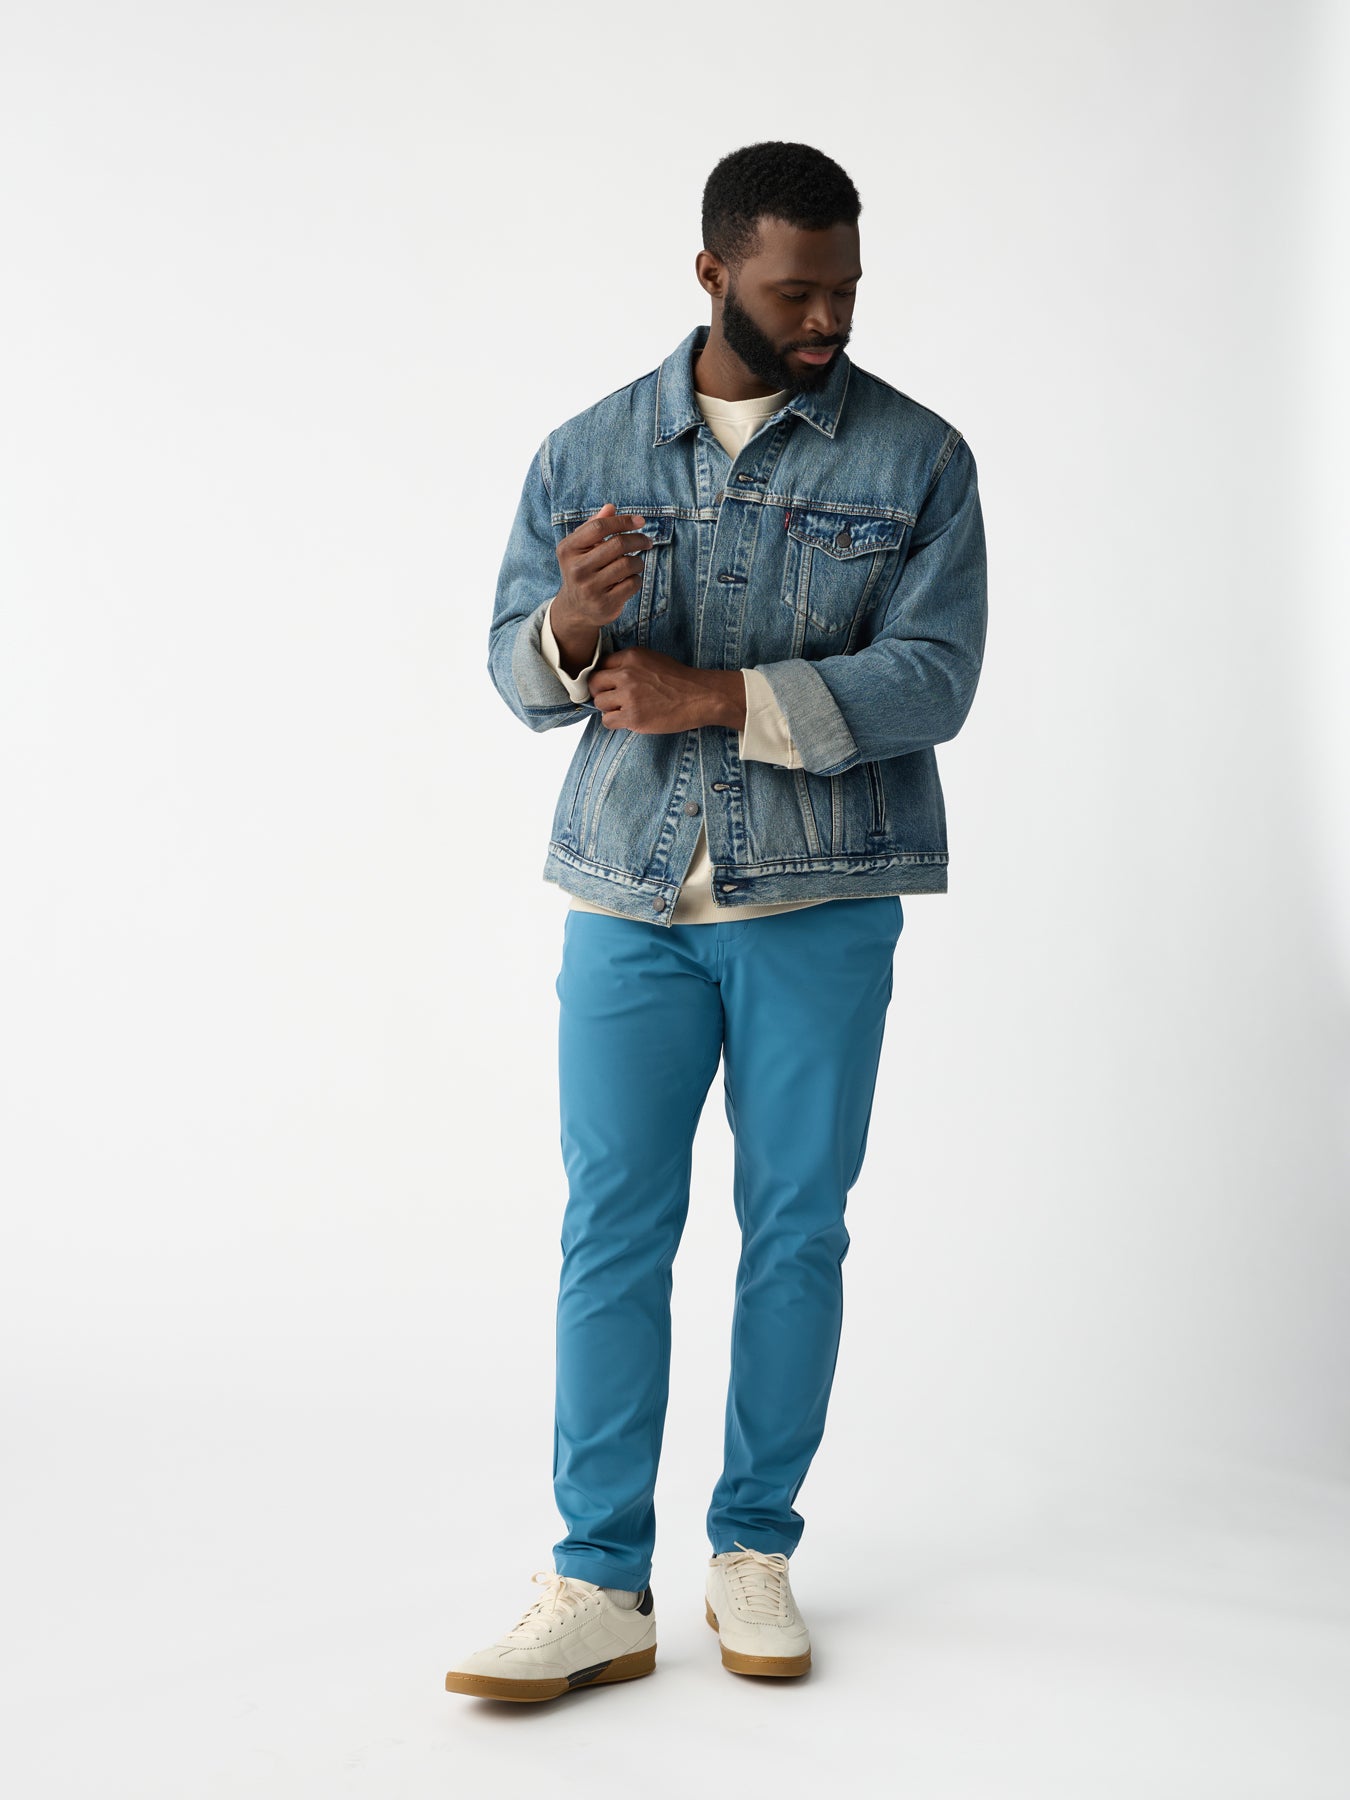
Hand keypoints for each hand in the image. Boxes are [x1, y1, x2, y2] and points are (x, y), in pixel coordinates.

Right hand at [554, 503, 652, 632]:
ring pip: (628, 564)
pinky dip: (636, 578)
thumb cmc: (582, 569)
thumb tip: (610, 508)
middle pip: (618, 544)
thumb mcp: (581, 547)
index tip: (640, 521)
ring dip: (638, 561)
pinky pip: (632, 584)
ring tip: (636, 563)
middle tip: (647, 541)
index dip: (623, 521)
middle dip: (638, 540)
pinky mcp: (604, 604)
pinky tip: (630, 579)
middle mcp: (576, 569)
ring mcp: (590, 589)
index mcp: (568, 549)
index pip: (599, 527)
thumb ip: (594, 525)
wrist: (575, 608)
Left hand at [588, 648, 745, 734]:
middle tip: (614, 700)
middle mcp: (627, 674)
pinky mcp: (633, 716)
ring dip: (609, 709)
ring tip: (625, 710)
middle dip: (601, 693)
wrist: (700, 697)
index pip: (601, 665)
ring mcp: (629, 696)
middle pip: (594, 683)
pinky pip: (607, 721)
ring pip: (599, 703)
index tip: (610, 686)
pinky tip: (628, 720)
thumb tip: (609, 676)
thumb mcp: (653, 659)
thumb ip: (630, 664)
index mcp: (631, 657)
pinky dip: (615, 723)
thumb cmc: (679, 681)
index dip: (604, 677)